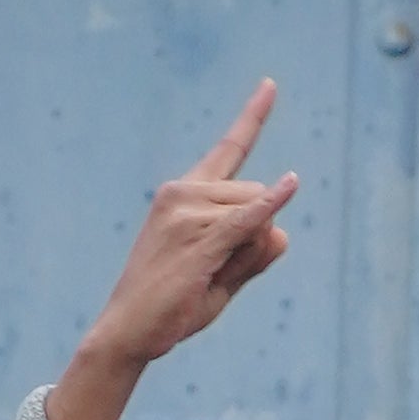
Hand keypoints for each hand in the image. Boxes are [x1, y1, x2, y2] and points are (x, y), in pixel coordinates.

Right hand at [43, 85, 297, 419]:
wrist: (127, 334)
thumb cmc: (171, 307)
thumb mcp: (220, 275)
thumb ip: (254, 252)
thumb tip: (281, 230)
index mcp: (184, 194)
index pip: (229, 149)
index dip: (252, 116)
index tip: (270, 85)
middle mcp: (182, 192)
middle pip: (257, 195)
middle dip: (255, 236)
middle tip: (213, 274)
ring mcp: (188, 213)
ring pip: (257, 217)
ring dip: (249, 254)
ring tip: (204, 280)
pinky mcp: (199, 240)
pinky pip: (247, 219)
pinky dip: (270, 206)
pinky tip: (291, 185)